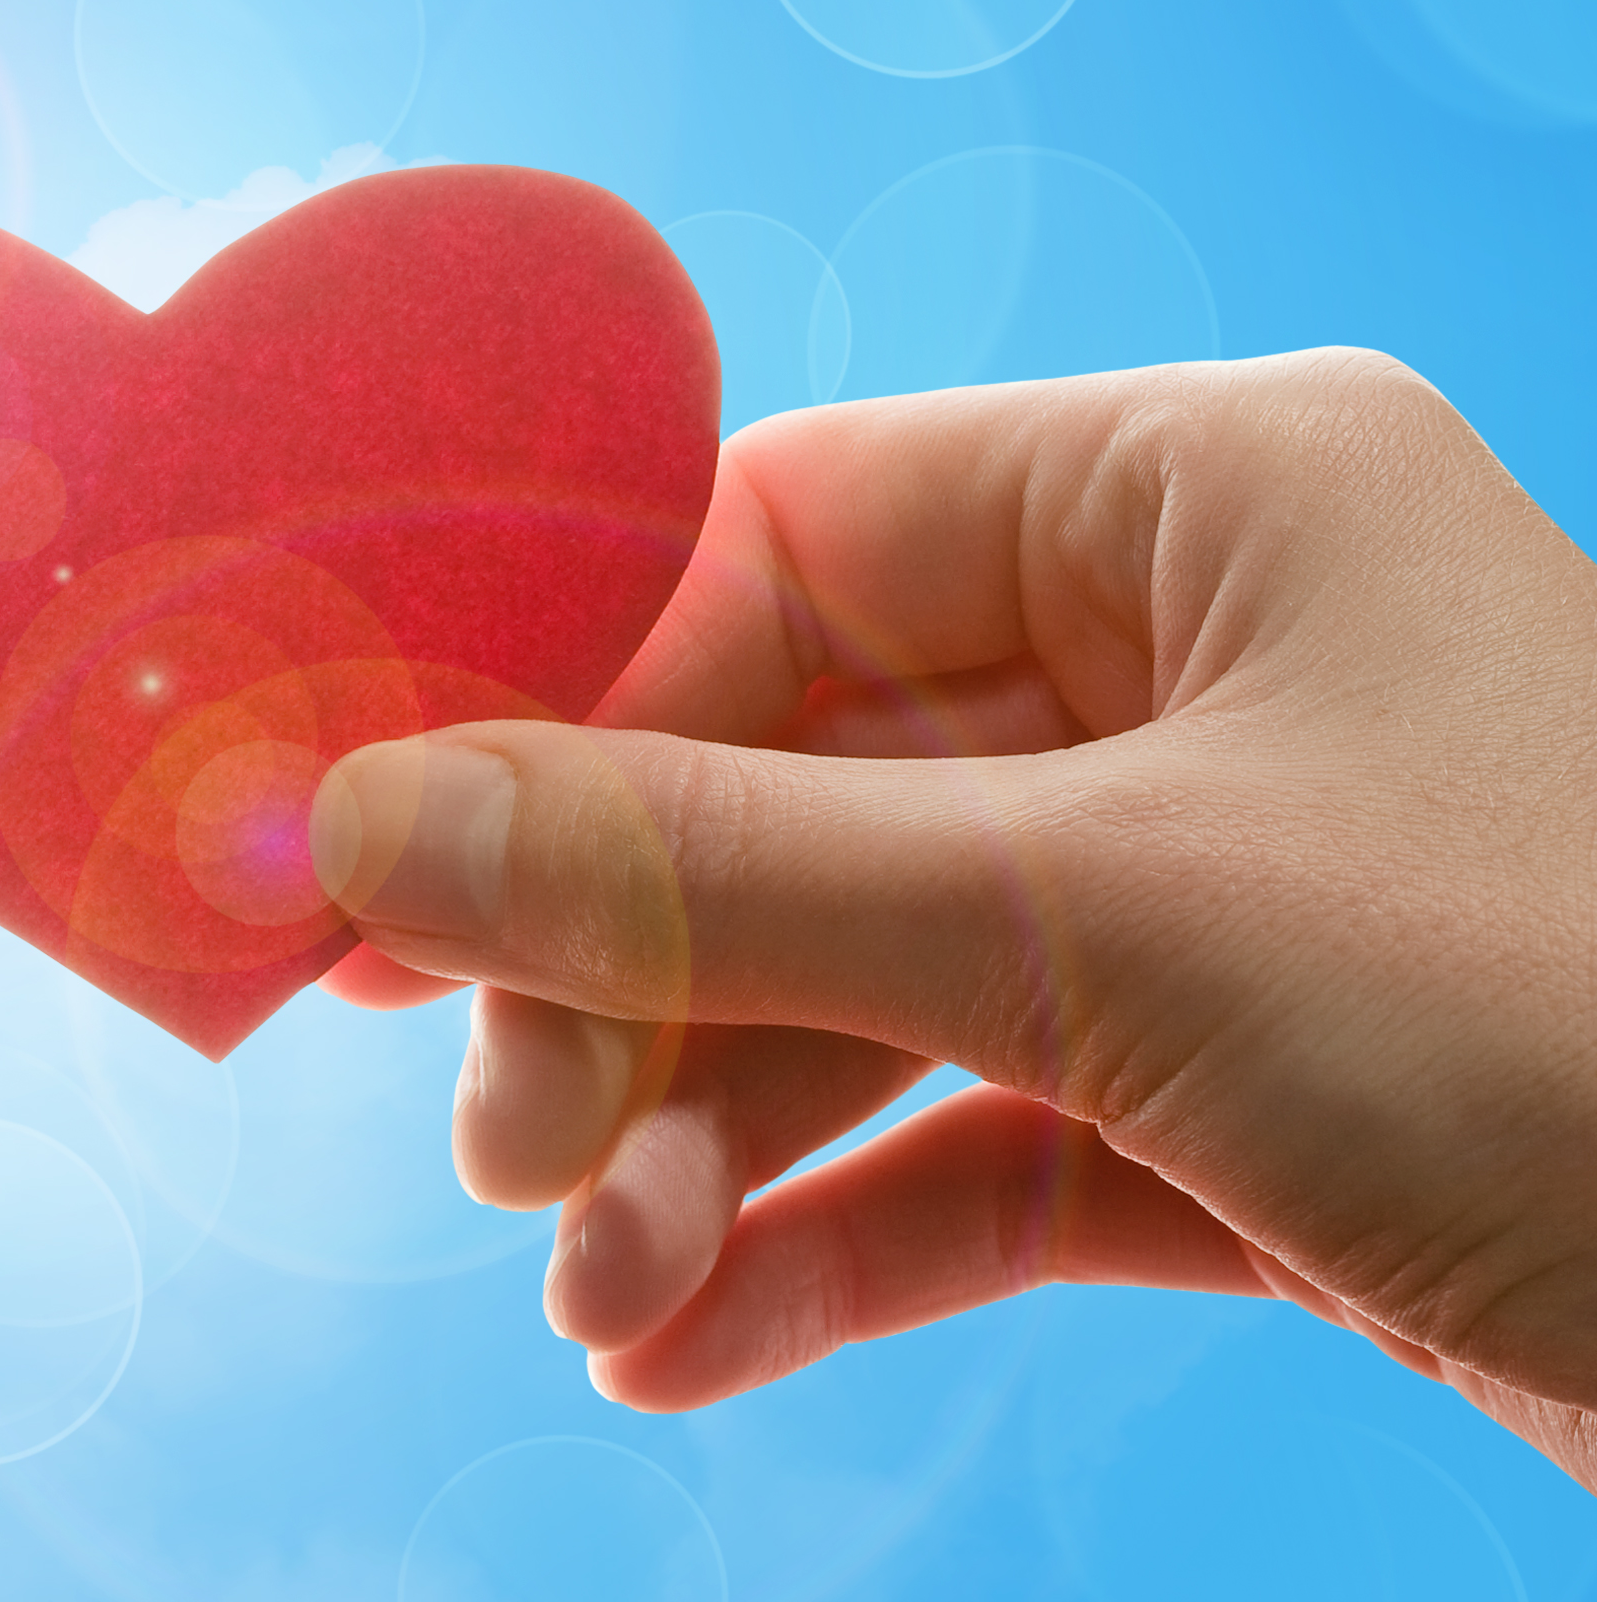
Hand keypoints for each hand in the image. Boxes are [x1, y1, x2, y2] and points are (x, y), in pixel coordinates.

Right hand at [311, 349, 1596, 1486]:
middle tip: (504, 1144)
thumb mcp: (1104, 926)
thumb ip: (710, 868)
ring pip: (873, 978)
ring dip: (708, 1139)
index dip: (569, 703)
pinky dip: (828, 1232)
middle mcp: (1204, 666)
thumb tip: (366, 817)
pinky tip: (686, 1343)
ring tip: (598, 1295)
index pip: (782, 545)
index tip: (387, 864)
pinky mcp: (1250, 1096)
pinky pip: (975, 1134)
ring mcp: (1226, 887)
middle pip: (799, 784)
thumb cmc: (1577, 1031)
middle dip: (638, 978)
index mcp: (1202, 498)